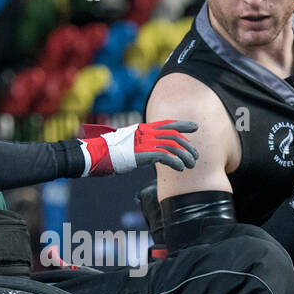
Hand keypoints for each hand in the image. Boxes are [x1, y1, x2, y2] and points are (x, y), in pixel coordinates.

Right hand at [78, 120, 198, 175]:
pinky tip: (180, 168)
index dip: (183, 125)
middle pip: (175, 136)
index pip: (168, 124)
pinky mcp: (144, 154)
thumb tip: (151, 153)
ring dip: (185, 156)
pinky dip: (176, 162)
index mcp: (144, 128)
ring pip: (174, 146)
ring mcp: (146, 142)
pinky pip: (166, 156)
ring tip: (191, 165)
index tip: (195, 127)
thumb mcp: (129, 144)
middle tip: (195, 156)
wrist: (99, 154)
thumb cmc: (111, 152)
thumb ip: (142, 144)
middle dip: (188, 146)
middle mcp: (147, 133)